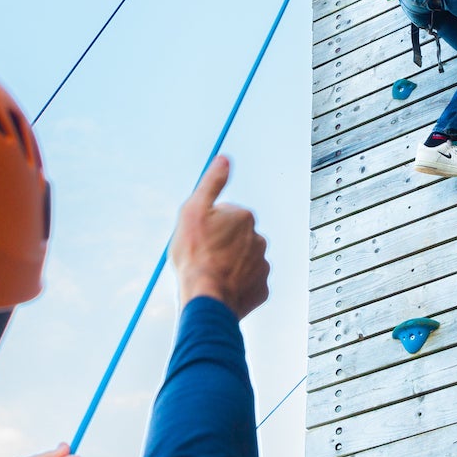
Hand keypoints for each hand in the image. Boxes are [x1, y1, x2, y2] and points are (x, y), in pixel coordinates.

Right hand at [170, 156, 270, 319]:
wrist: (207, 298)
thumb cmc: (196, 255)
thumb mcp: (194, 211)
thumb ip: (212, 183)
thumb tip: (224, 159)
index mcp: (244, 217)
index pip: (224, 216)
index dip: (207, 227)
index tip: (199, 239)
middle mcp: (259, 239)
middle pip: (235, 238)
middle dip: (222, 245)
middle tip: (203, 258)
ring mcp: (262, 265)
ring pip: (243, 261)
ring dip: (230, 265)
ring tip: (212, 275)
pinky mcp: (262, 289)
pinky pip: (248, 283)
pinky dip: (236, 284)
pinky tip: (221, 287)